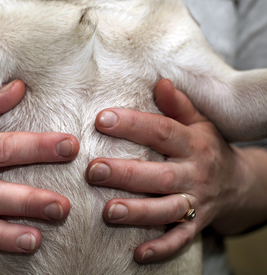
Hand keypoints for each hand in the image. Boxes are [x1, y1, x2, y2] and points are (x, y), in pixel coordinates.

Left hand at [86, 79, 266, 262]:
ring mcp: (196, 201)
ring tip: (109, 212)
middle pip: (159, 174)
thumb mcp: (199, 123)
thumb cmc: (208, 147)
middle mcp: (194, 173)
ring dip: (138, 212)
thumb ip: (178, 104)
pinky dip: (161, 248)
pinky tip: (137, 253)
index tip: (101, 119)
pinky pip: (180, 239)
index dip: (133, 124)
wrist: (240, 184)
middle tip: (93, 170)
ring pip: (167, 209)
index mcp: (193, 143)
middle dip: (126, 174)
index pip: (161, 131)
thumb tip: (159, 81)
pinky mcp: (196, 224)